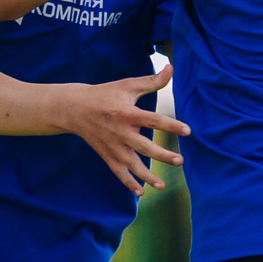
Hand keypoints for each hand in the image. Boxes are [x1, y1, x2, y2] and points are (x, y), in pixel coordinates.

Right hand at [46, 66, 182, 193]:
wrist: (75, 109)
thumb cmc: (105, 95)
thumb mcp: (127, 85)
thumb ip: (151, 81)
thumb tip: (172, 68)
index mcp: (128, 114)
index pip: (153, 120)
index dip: (170, 125)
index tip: (187, 130)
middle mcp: (121, 133)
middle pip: (144, 147)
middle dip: (162, 155)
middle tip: (180, 161)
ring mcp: (114, 147)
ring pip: (133, 165)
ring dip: (147, 176)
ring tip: (162, 186)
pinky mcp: (108, 156)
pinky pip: (119, 173)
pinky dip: (129, 184)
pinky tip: (141, 193)